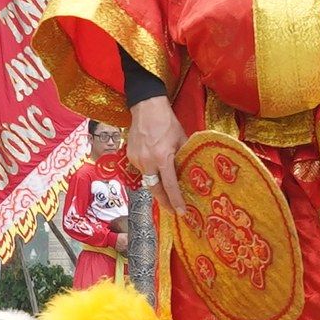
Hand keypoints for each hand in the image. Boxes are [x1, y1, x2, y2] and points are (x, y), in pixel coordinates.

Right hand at [129, 91, 186, 214]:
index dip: (175, 200)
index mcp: (162, 158)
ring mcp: (136, 159)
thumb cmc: (167, 122)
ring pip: (147, 179)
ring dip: (156, 185)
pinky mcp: (130, 156)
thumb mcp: (182, 139)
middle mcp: (147, 162)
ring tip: (165, 189)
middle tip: (171, 209)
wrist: (146, 107)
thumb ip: (184, 156)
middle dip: (163, 201)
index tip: (180, 212)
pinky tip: (155, 170)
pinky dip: (149, 173)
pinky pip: (141, 170)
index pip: (169, 185)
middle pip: (154, 189)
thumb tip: (189, 170)